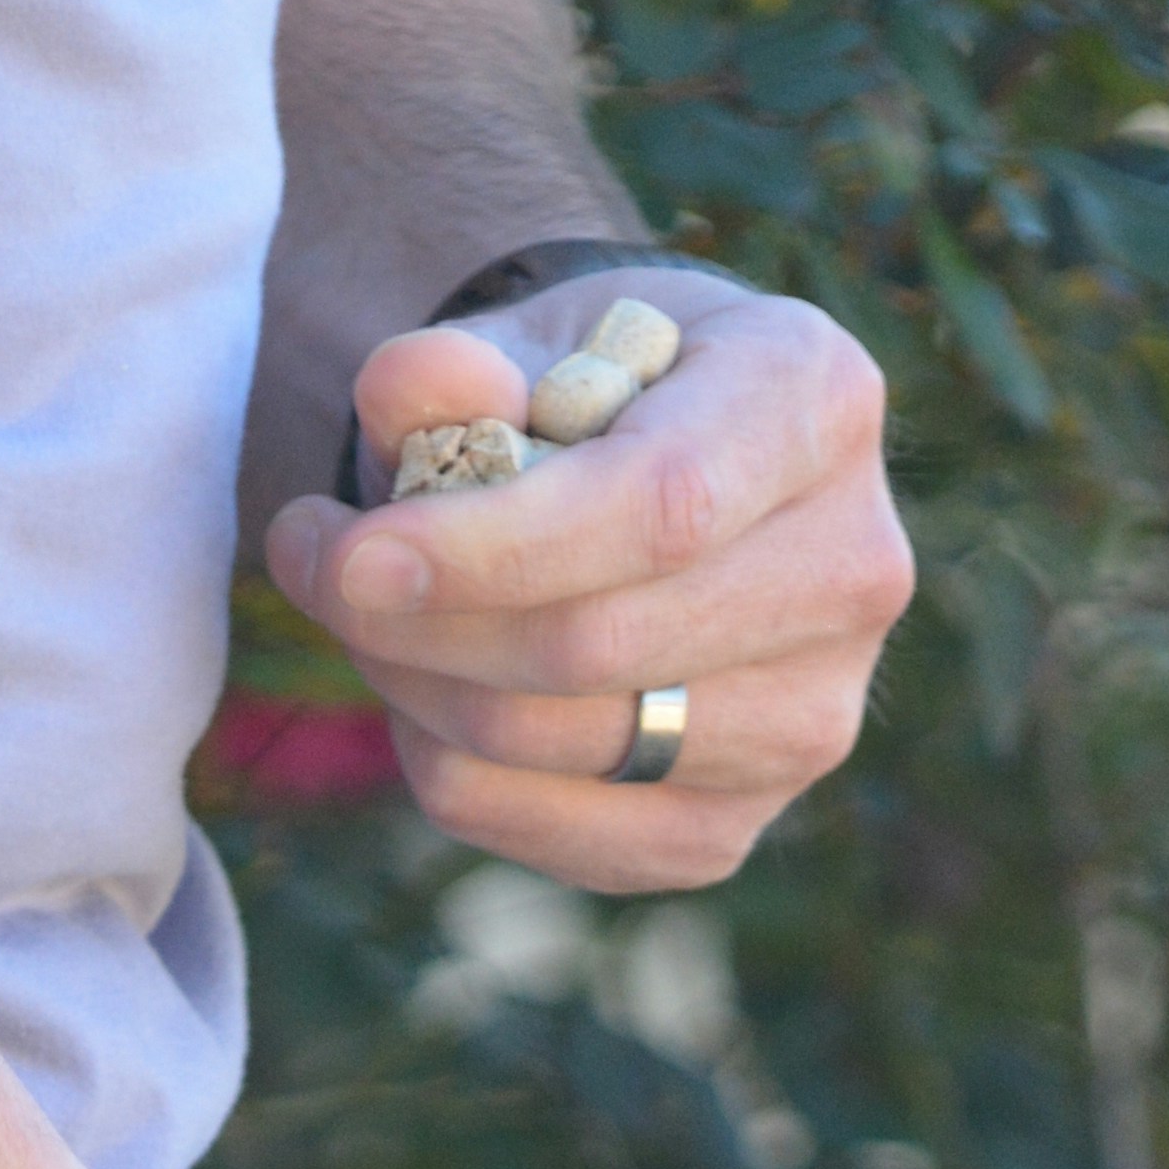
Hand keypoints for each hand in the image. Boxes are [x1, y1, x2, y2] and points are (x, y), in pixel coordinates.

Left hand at [259, 272, 910, 892]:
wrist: (664, 477)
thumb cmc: (591, 388)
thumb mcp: (529, 335)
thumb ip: (459, 362)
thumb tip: (406, 392)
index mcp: (816, 400)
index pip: (659, 508)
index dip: (490, 547)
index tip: (347, 555)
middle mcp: (854, 571)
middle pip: (599, 645)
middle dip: (418, 621)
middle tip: (315, 562)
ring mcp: (812, 720)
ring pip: (565, 744)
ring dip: (417, 690)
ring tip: (365, 611)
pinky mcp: (737, 827)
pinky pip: (554, 832)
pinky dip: (452, 770)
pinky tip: (429, 691)